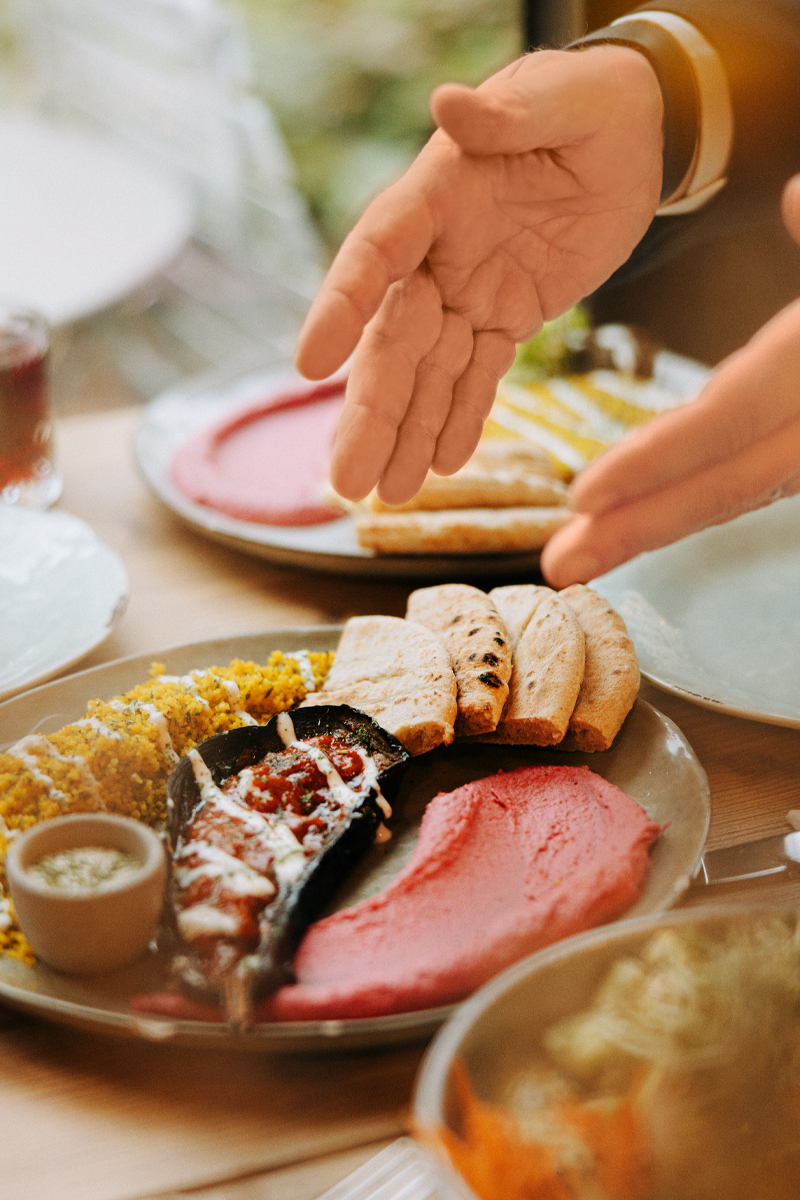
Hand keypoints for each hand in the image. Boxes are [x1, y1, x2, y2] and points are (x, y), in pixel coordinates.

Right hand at [295, 45, 662, 502]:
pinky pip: (479, 378)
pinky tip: (440, 467)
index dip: (342, 307)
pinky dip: (460, 420)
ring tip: (387, 496)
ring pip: (429, 373)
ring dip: (406, 434)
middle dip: (370, 411)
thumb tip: (447, 102)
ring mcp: (469, 291)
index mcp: (438, 193)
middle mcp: (438, 252)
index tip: (310, 365)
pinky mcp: (507, 317)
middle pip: (392, 340)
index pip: (376, 253)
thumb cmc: (593, 103)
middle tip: (345, 480)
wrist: (634, 137)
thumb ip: (509, 112)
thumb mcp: (566, 98)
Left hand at [541, 173, 799, 587]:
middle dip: (637, 528)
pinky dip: (689, 496)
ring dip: (655, 521)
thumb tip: (795, 199)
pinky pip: (747, 477)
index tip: (581, 495)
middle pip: (725, 485)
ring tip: (581, 549)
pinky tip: (634, 512)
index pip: (729, 421)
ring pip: (735, 490)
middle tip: (558, 565)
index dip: (656, 461)